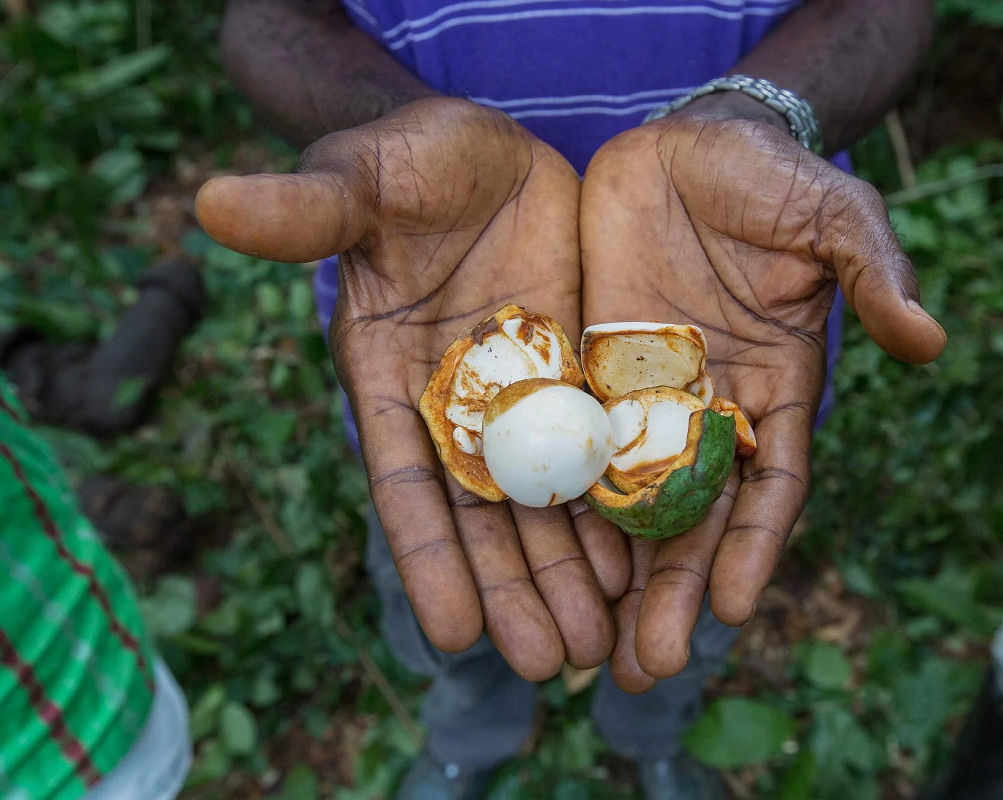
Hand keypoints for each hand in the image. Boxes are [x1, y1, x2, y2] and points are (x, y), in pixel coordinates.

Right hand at [196, 98, 628, 679]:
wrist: (486, 151)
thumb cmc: (409, 159)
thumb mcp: (362, 178)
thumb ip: (306, 208)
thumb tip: (212, 200)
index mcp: (388, 375)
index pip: (406, 481)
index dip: (430, 556)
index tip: (454, 635)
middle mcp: (455, 404)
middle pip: (487, 513)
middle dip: (515, 587)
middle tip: (549, 663)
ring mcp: (522, 394)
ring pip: (548, 498)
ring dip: (572, 571)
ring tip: (602, 642)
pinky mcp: (580, 374)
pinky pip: (599, 451)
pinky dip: (615, 508)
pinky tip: (640, 566)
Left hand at [580, 114, 944, 690]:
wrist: (694, 139)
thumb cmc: (774, 177)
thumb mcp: (834, 215)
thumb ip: (873, 272)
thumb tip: (929, 340)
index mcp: (775, 385)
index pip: (769, 483)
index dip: (754, 545)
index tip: (733, 608)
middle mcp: (709, 404)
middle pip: (692, 515)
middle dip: (674, 590)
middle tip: (647, 668)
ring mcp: (642, 389)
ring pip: (625, 495)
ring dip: (611, 571)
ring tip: (587, 645)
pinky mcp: (586, 362)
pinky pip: (570, 438)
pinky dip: (559, 496)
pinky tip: (539, 555)